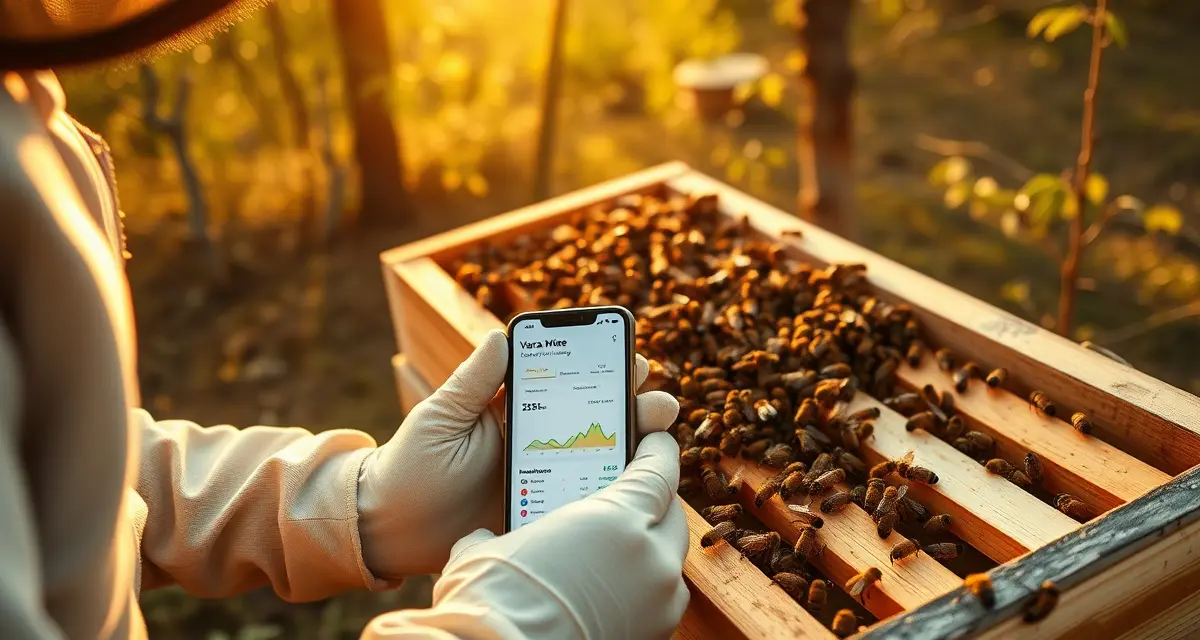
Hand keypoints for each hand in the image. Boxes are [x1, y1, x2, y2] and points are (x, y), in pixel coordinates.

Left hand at [357, 329, 680, 577]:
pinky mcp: (546, 511)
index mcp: (515, 408)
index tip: (630, 354)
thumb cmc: (411, 465)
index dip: (603, 365)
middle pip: (598, 414)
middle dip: (635, 401)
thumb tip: (498, 334)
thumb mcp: (441, 417)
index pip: (567, 379)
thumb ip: (474, 381)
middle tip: (654, 400)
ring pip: (604, 455)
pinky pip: (588, 498)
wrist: (390, 528)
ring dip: (637, 441)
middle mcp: (539, 439)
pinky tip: (634, 481)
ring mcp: (547, 476)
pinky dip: (616, 487)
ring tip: (656, 433)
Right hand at [431, 433, 688, 638]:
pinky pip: (662, 598)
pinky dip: (646, 585)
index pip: (658, 471)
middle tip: (633, 494)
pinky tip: (614, 586)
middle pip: (673, 514)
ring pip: (671, 559)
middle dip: (656, 500)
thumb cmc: (491, 598)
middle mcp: (649, 557)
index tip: (653, 441)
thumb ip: (509, 527)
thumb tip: (482, 537)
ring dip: (653, 546)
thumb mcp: (490, 546)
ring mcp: (658, 600)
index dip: (658, 451)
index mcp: (617, 518)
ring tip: (622, 544)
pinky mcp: (654, 634)